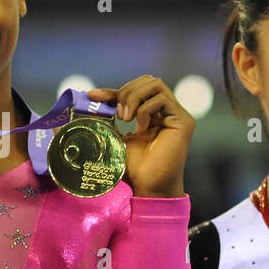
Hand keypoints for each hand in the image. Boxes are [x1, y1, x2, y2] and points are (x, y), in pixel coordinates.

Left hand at [88, 75, 193, 197]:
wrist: (148, 187)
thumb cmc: (134, 168)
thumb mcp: (114, 138)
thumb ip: (106, 121)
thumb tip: (85, 104)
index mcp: (151, 114)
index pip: (133, 91)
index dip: (113, 91)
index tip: (93, 95)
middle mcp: (166, 111)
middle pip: (147, 80)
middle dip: (127, 92)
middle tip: (118, 115)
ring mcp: (176, 114)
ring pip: (155, 84)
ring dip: (134, 98)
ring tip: (126, 120)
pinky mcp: (183, 120)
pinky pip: (162, 99)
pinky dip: (145, 110)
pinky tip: (141, 129)